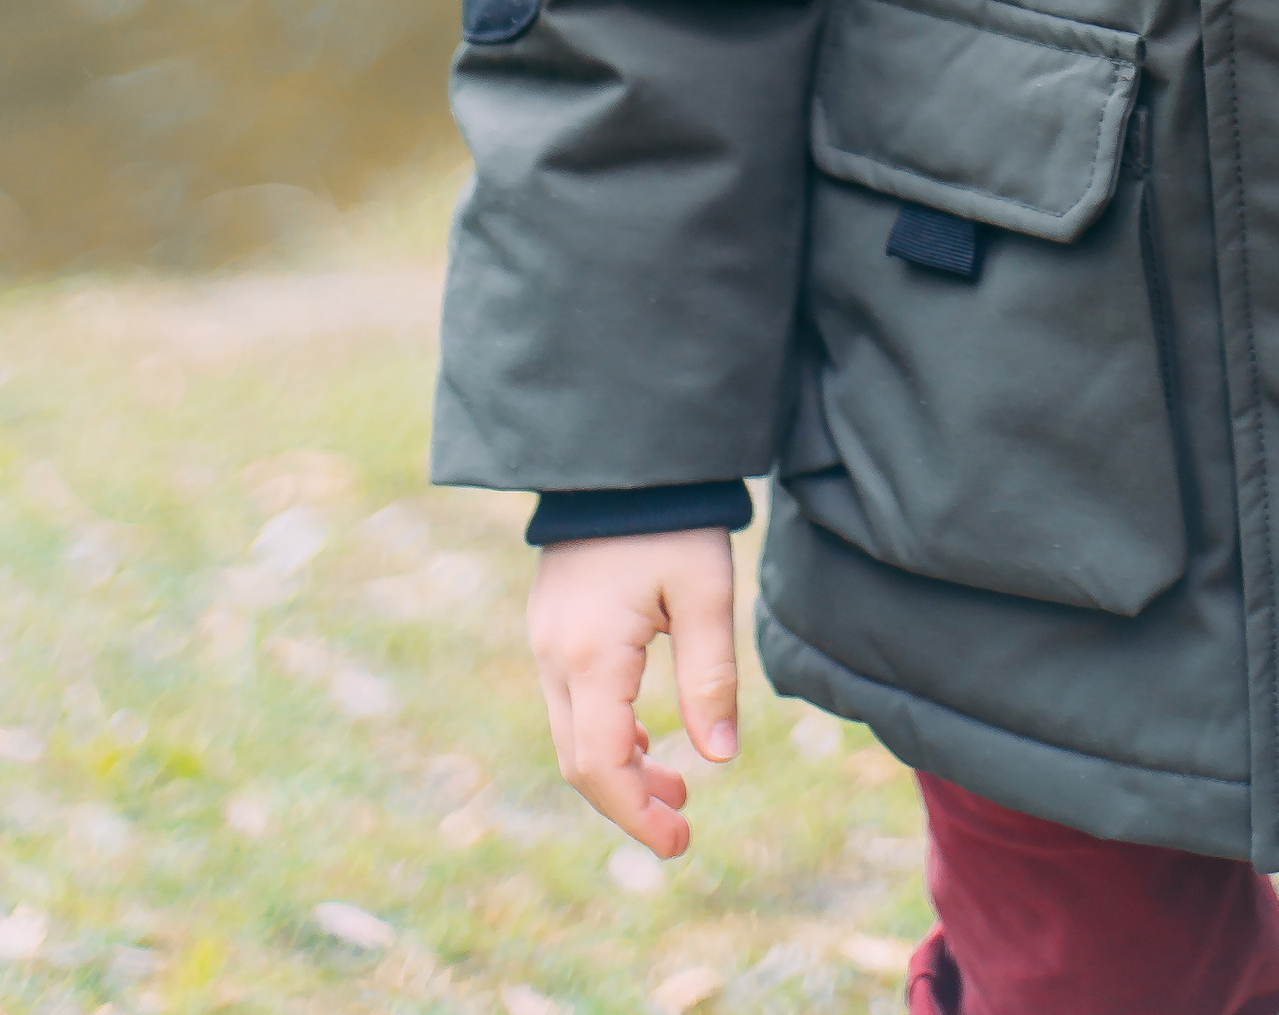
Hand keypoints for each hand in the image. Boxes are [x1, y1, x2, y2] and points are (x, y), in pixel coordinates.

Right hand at [526, 527, 739, 854]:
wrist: (622, 451)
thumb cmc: (672, 517)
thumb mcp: (706, 592)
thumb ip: (711, 677)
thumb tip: (718, 759)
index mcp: (589, 653)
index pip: (599, 765)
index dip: (635, 814)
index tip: (678, 842)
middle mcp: (553, 653)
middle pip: (578, 759)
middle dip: (628, 801)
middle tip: (682, 826)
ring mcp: (545, 637)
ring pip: (571, 732)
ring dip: (619, 767)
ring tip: (676, 786)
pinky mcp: (551, 622)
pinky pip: (570, 699)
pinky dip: (605, 731)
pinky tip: (643, 737)